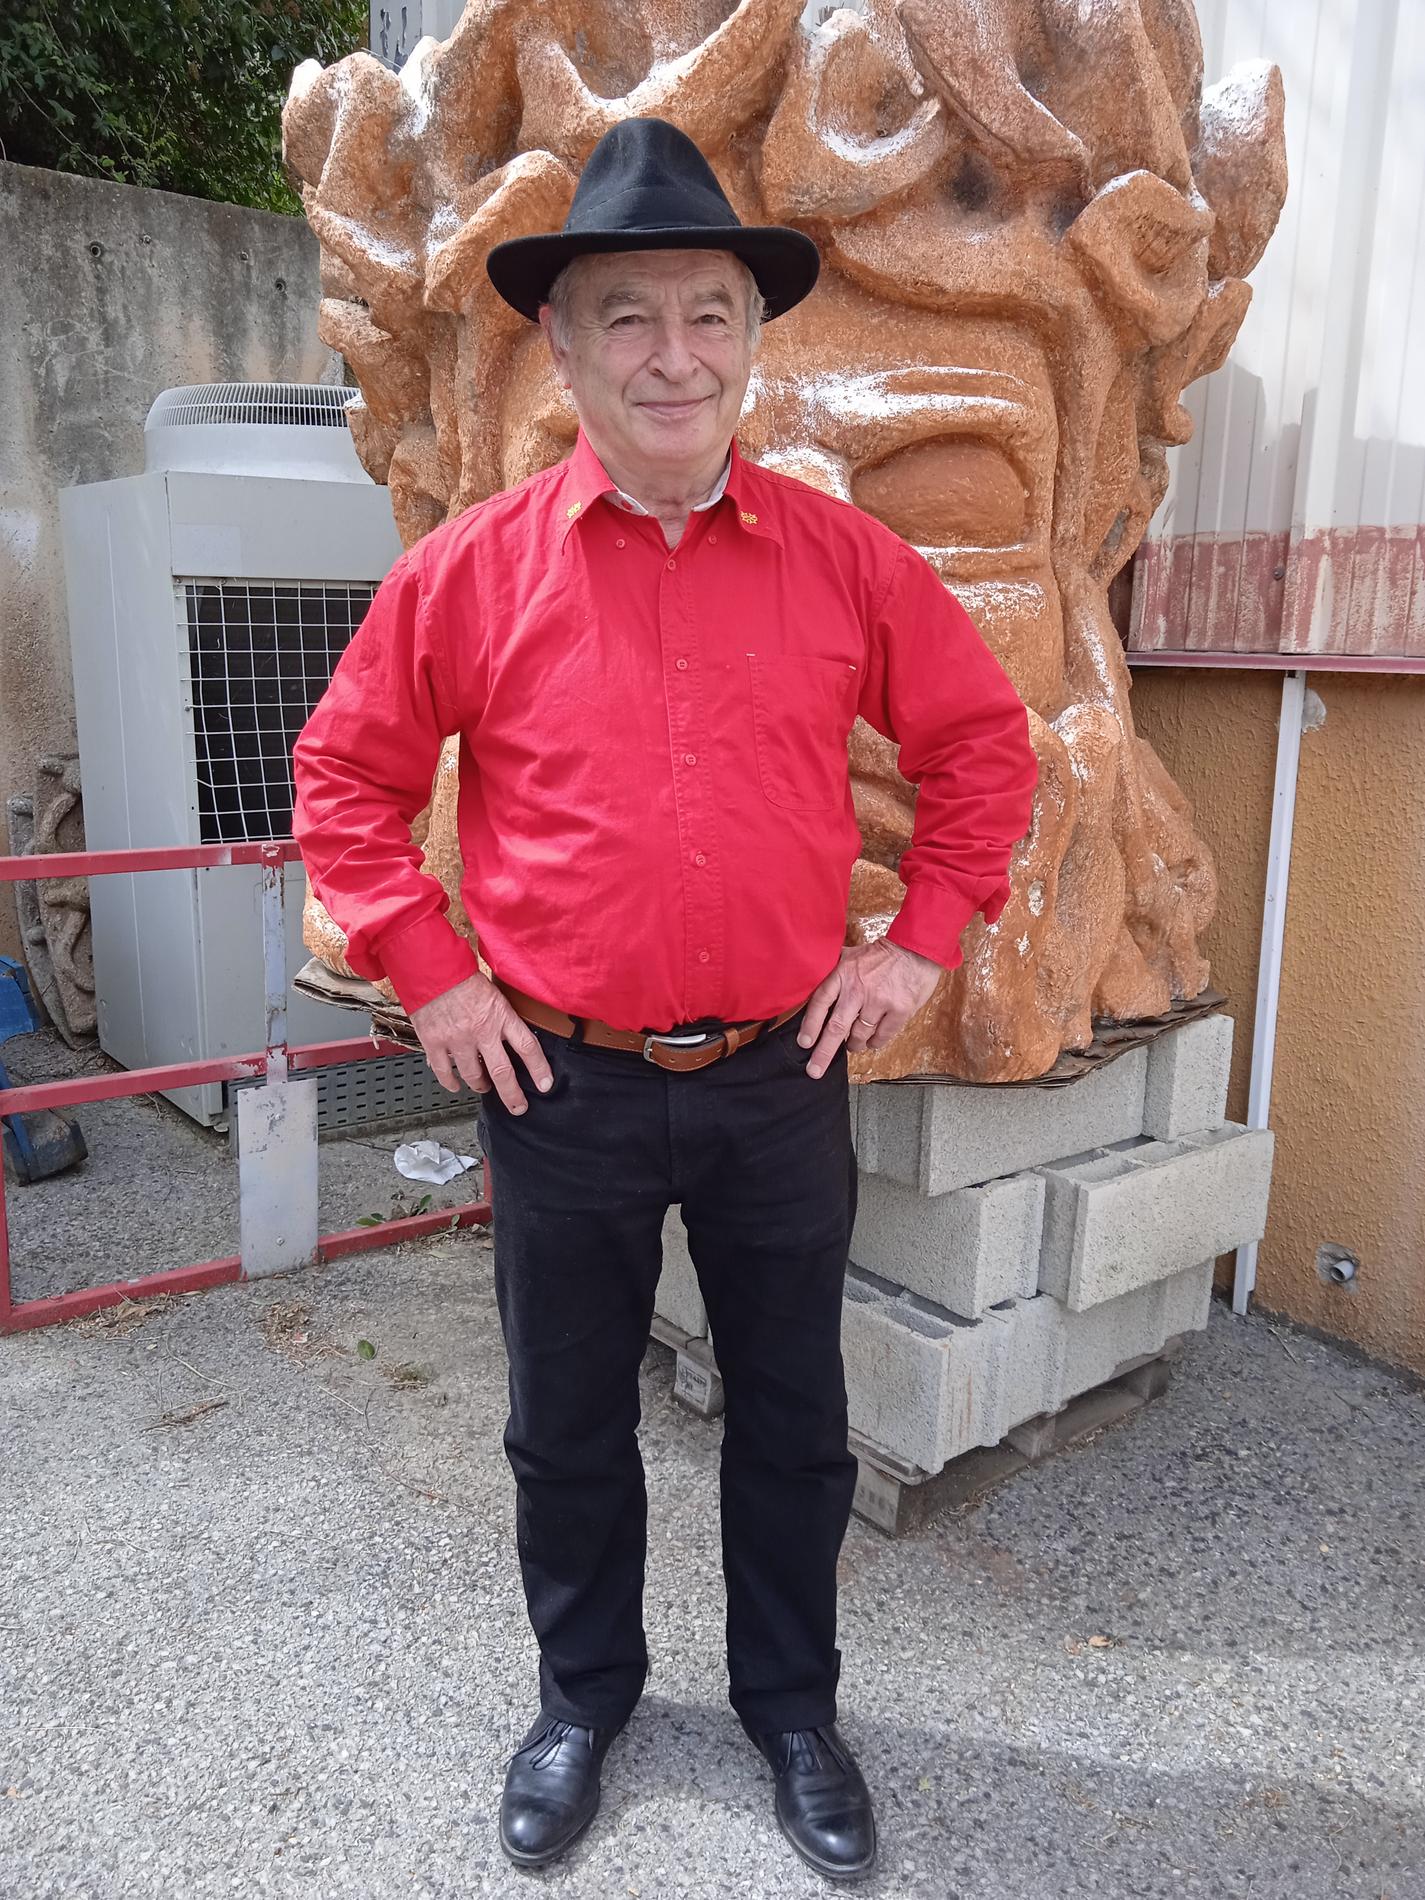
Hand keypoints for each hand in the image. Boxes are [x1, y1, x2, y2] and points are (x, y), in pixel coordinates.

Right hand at [409, 972, 553, 1112]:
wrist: (431, 968)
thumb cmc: (463, 976)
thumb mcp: (494, 992)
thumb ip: (503, 1016)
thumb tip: (513, 1036)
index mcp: (501, 1015)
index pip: (528, 1047)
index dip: (539, 1069)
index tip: (545, 1084)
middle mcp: (481, 1030)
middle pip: (502, 1072)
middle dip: (513, 1095)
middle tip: (518, 1107)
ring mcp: (457, 1039)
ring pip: (473, 1075)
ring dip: (481, 1085)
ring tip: (484, 1087)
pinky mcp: (435, 1042)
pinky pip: (444, 1071)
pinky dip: (450, 1082)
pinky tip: (455, 1085)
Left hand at [799, 940, 944, 1078]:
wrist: (915, 949)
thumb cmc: (882, 954)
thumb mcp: (851, 955)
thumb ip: (833, 970)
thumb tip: (811, 979)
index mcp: (843, 974)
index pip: (820, 1002)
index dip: (810, 1025)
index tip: (804, 1043)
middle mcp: (858, 989)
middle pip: (836, 1027)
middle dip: (823, 1053)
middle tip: (815, 1070)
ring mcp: (879, 1001)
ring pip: (859, 1035)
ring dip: (853, 1045)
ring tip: (852, 1045)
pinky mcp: (899, 1010)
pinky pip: (881, 1036)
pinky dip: (874, 1043)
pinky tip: (871, 1041)